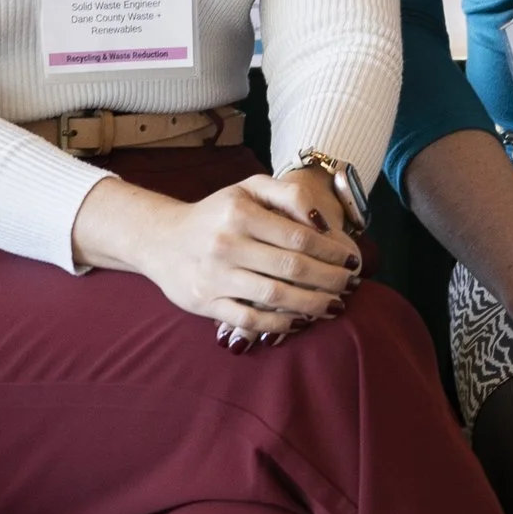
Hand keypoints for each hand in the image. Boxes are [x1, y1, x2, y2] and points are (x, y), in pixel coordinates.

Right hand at [72, 165, 361, 341]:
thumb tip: (321, 221)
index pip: (299, 236)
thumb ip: (287, 194)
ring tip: (333, 305)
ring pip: (276, 296)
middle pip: (293, 268)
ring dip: (312, 304)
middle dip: (329, 279)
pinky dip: (279, 324)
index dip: (332, 251)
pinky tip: (299, 321)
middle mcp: (227, 244)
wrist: (161, 238)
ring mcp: (216, 276)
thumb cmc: (216, 213)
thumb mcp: (248, 189)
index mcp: (241, 212)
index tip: (351, 259)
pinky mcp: (206, 302)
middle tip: (349, 284)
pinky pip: (250, 320)